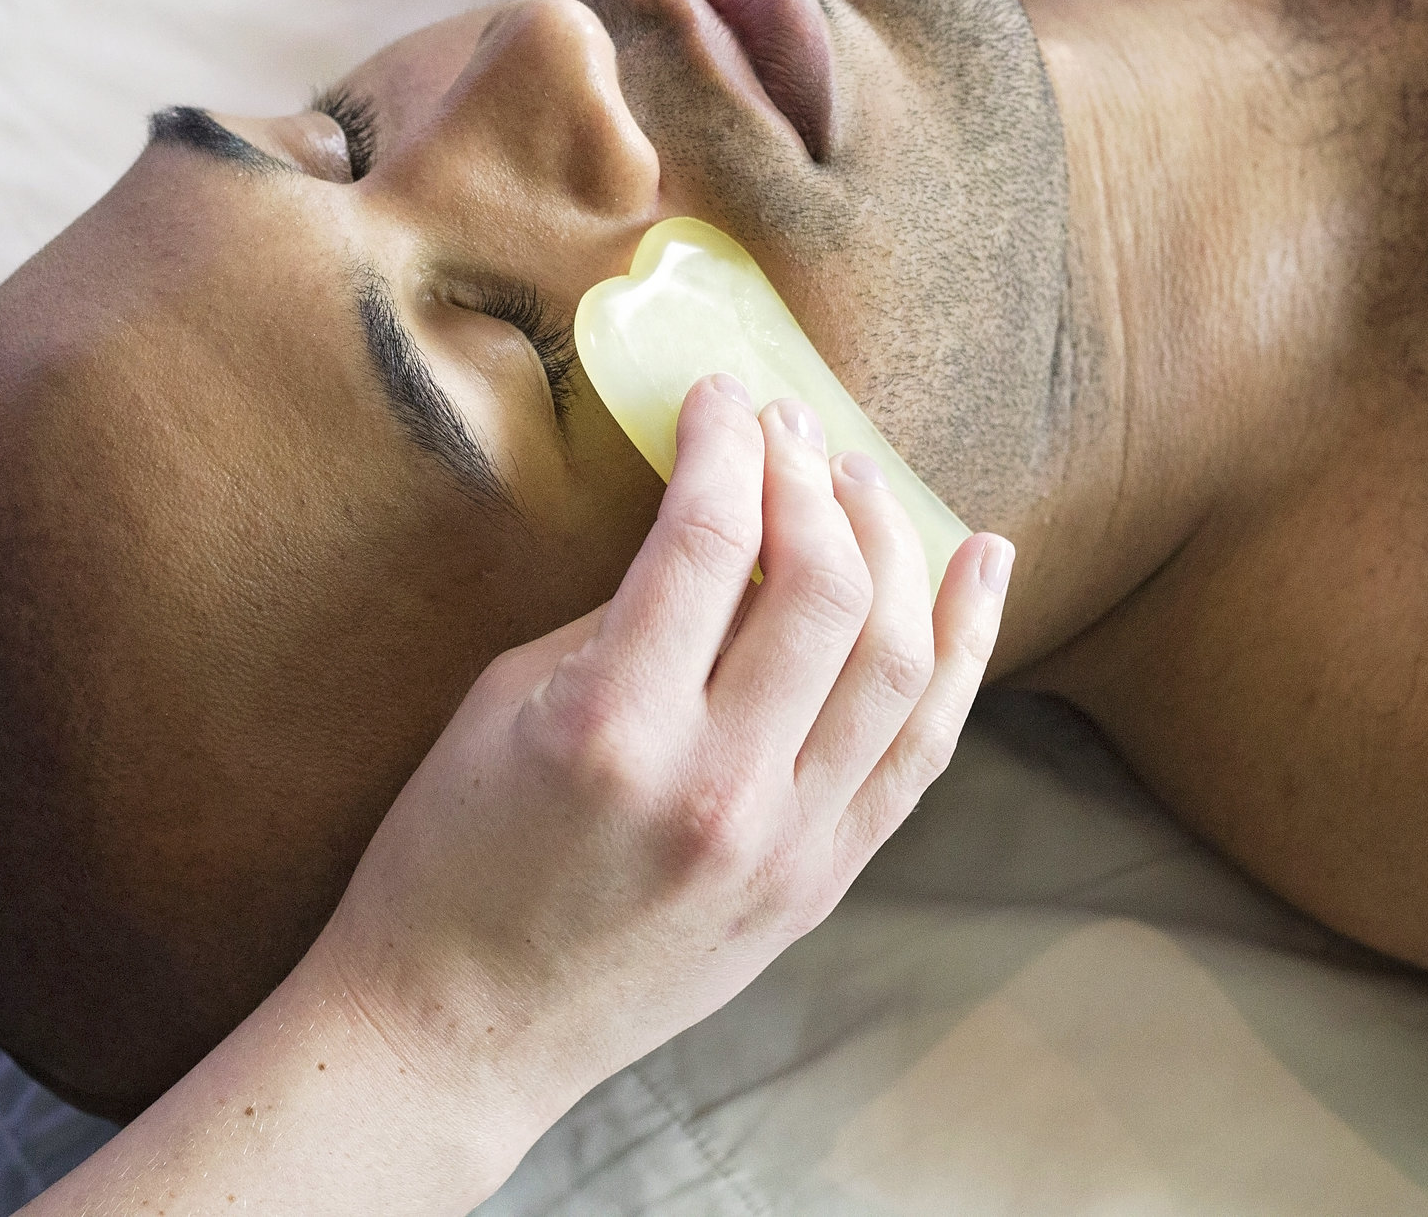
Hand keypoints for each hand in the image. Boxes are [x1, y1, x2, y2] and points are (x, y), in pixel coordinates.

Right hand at [308, 374, 1010, 1147]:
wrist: (459, 1032)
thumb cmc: (449, 856)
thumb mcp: (505, 703)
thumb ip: (623, 615)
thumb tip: (717, 523)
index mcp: (611, 731)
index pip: (705, 542)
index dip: (724, 444)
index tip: (722, 395)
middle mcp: (715, 790)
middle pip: (822, 589)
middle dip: (809, 478)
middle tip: (785, 426)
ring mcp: (783, 846)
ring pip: (895, 662)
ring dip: (892, 545)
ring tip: (860, 478)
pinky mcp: (819, 884)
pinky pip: (919, 751)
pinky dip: (959, 650)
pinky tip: (978, 568)